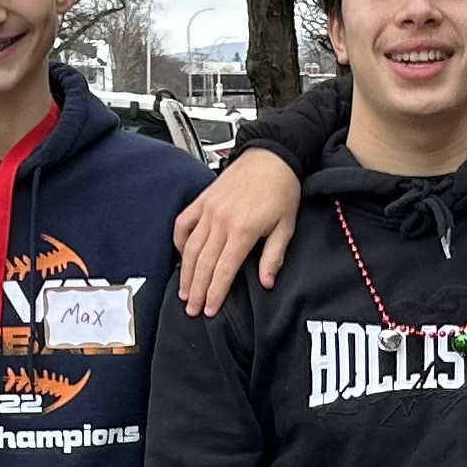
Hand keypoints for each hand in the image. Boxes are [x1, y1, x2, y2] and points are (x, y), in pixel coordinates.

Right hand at [171, 148, 301, 315]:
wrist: (271, 157)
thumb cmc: (282, 189)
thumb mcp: (286, 226)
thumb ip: (274, 256)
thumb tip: (266, 282)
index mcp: (243, 229)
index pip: (224, 270)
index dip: (215, 293)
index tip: (210, 310)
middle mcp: (221, 220)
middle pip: (203, 263)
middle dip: (196, 290)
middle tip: (192, 310)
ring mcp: (208, 209)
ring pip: (190, 247)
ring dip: (186, 273)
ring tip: (184, 292)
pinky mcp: (202, 200)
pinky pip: (183, 223)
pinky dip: (179, 241)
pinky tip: (182, 256)